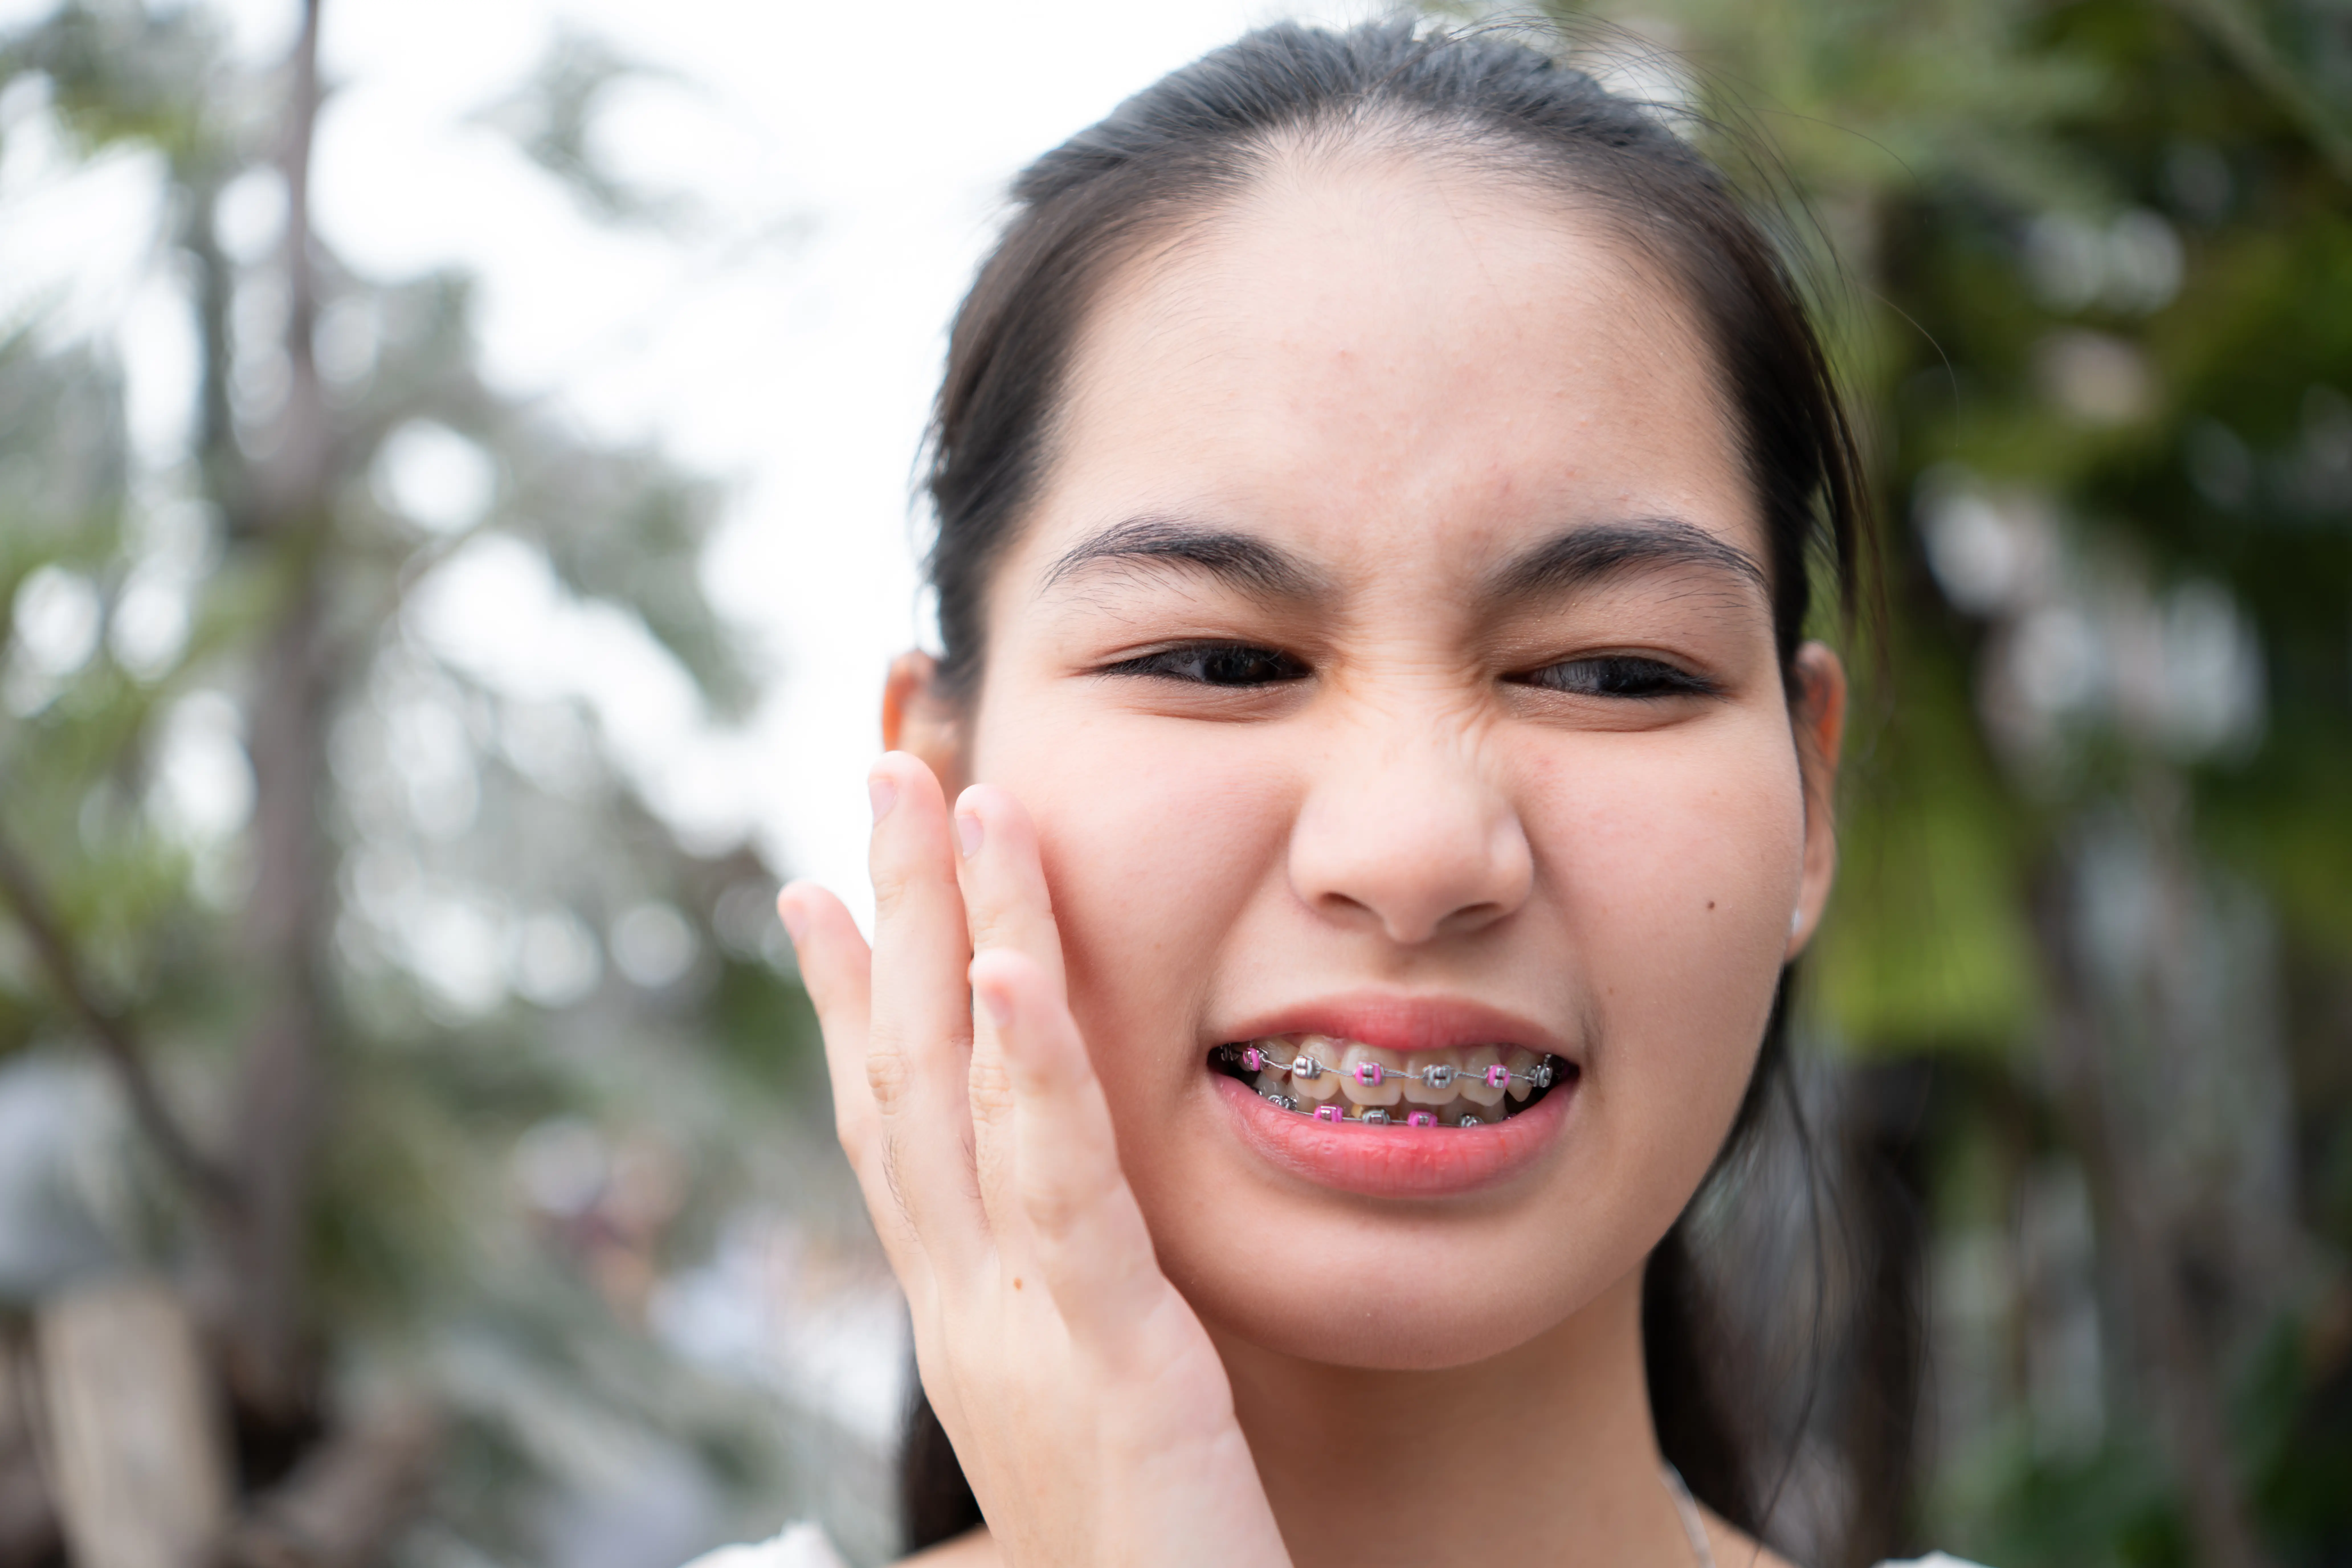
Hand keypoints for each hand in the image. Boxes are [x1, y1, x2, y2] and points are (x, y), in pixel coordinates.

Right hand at [780, 753, 1290, 1567]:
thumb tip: (1062, 1249)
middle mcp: (967, 1317)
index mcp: (971, 1323)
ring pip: (964, 1102)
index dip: (849, 1006)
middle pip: (904, 1081)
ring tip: (946, 796)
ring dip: (951, 937)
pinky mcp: (1113, 1364)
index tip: (817, 894)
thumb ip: (1072, 1317)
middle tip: (880, 770)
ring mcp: (1021, 1337)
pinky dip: (1033, 1070)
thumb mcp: (1092, 1413)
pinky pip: (1062, 1193)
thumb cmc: (1156, 1560)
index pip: (895, 1134)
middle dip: (888, 915)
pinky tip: (1013, 968)